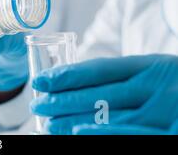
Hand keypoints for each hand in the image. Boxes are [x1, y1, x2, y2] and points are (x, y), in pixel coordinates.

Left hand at [30, 54, 177, 134]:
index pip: (99, 69)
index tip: (41, 80)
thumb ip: (127, 76)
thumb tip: (77, 82)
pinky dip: (103, 134)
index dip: (67, 75)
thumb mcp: (158, 71)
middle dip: (62, 99)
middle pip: (99, 93)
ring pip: (109, 116)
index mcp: (151, 65)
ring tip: (47, 122)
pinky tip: (78, 133)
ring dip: (73, 120)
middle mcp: (157, 86)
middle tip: (36, 103)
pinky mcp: (173, 135)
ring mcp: (166, 112)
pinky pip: (133, 135)